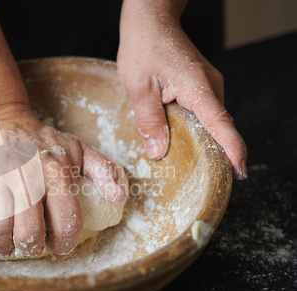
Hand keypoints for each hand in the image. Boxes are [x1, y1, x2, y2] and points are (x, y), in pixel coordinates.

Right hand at [0, 105, 126, 256]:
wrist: (1, 116)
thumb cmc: (42, 140)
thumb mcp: (77, 149)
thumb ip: (102, 170)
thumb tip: (119, 196)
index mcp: (55, 169)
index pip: (66, 220)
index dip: (64, 242)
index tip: (58, 246)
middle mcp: (25, 172)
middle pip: (29, 229)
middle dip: (31, 246)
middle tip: (31, 246)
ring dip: (2, 244)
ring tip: (6, 246)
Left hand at [117, 0, 246, 179]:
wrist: (151, 20)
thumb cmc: (144, 47)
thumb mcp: (139, 89)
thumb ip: (149, 122)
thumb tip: (158, 152)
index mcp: (197, 87)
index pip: (222, 124)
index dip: (232, 150)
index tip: (240, 171)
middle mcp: (211, 86)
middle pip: (220, 126)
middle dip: (216, 153)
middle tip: (204, 179)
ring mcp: (208, 84)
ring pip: (211, 119)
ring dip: (203, 140)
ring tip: (190, 164)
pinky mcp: (201, 84)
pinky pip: (204, 111)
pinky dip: (196, 127)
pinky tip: (181, 139)